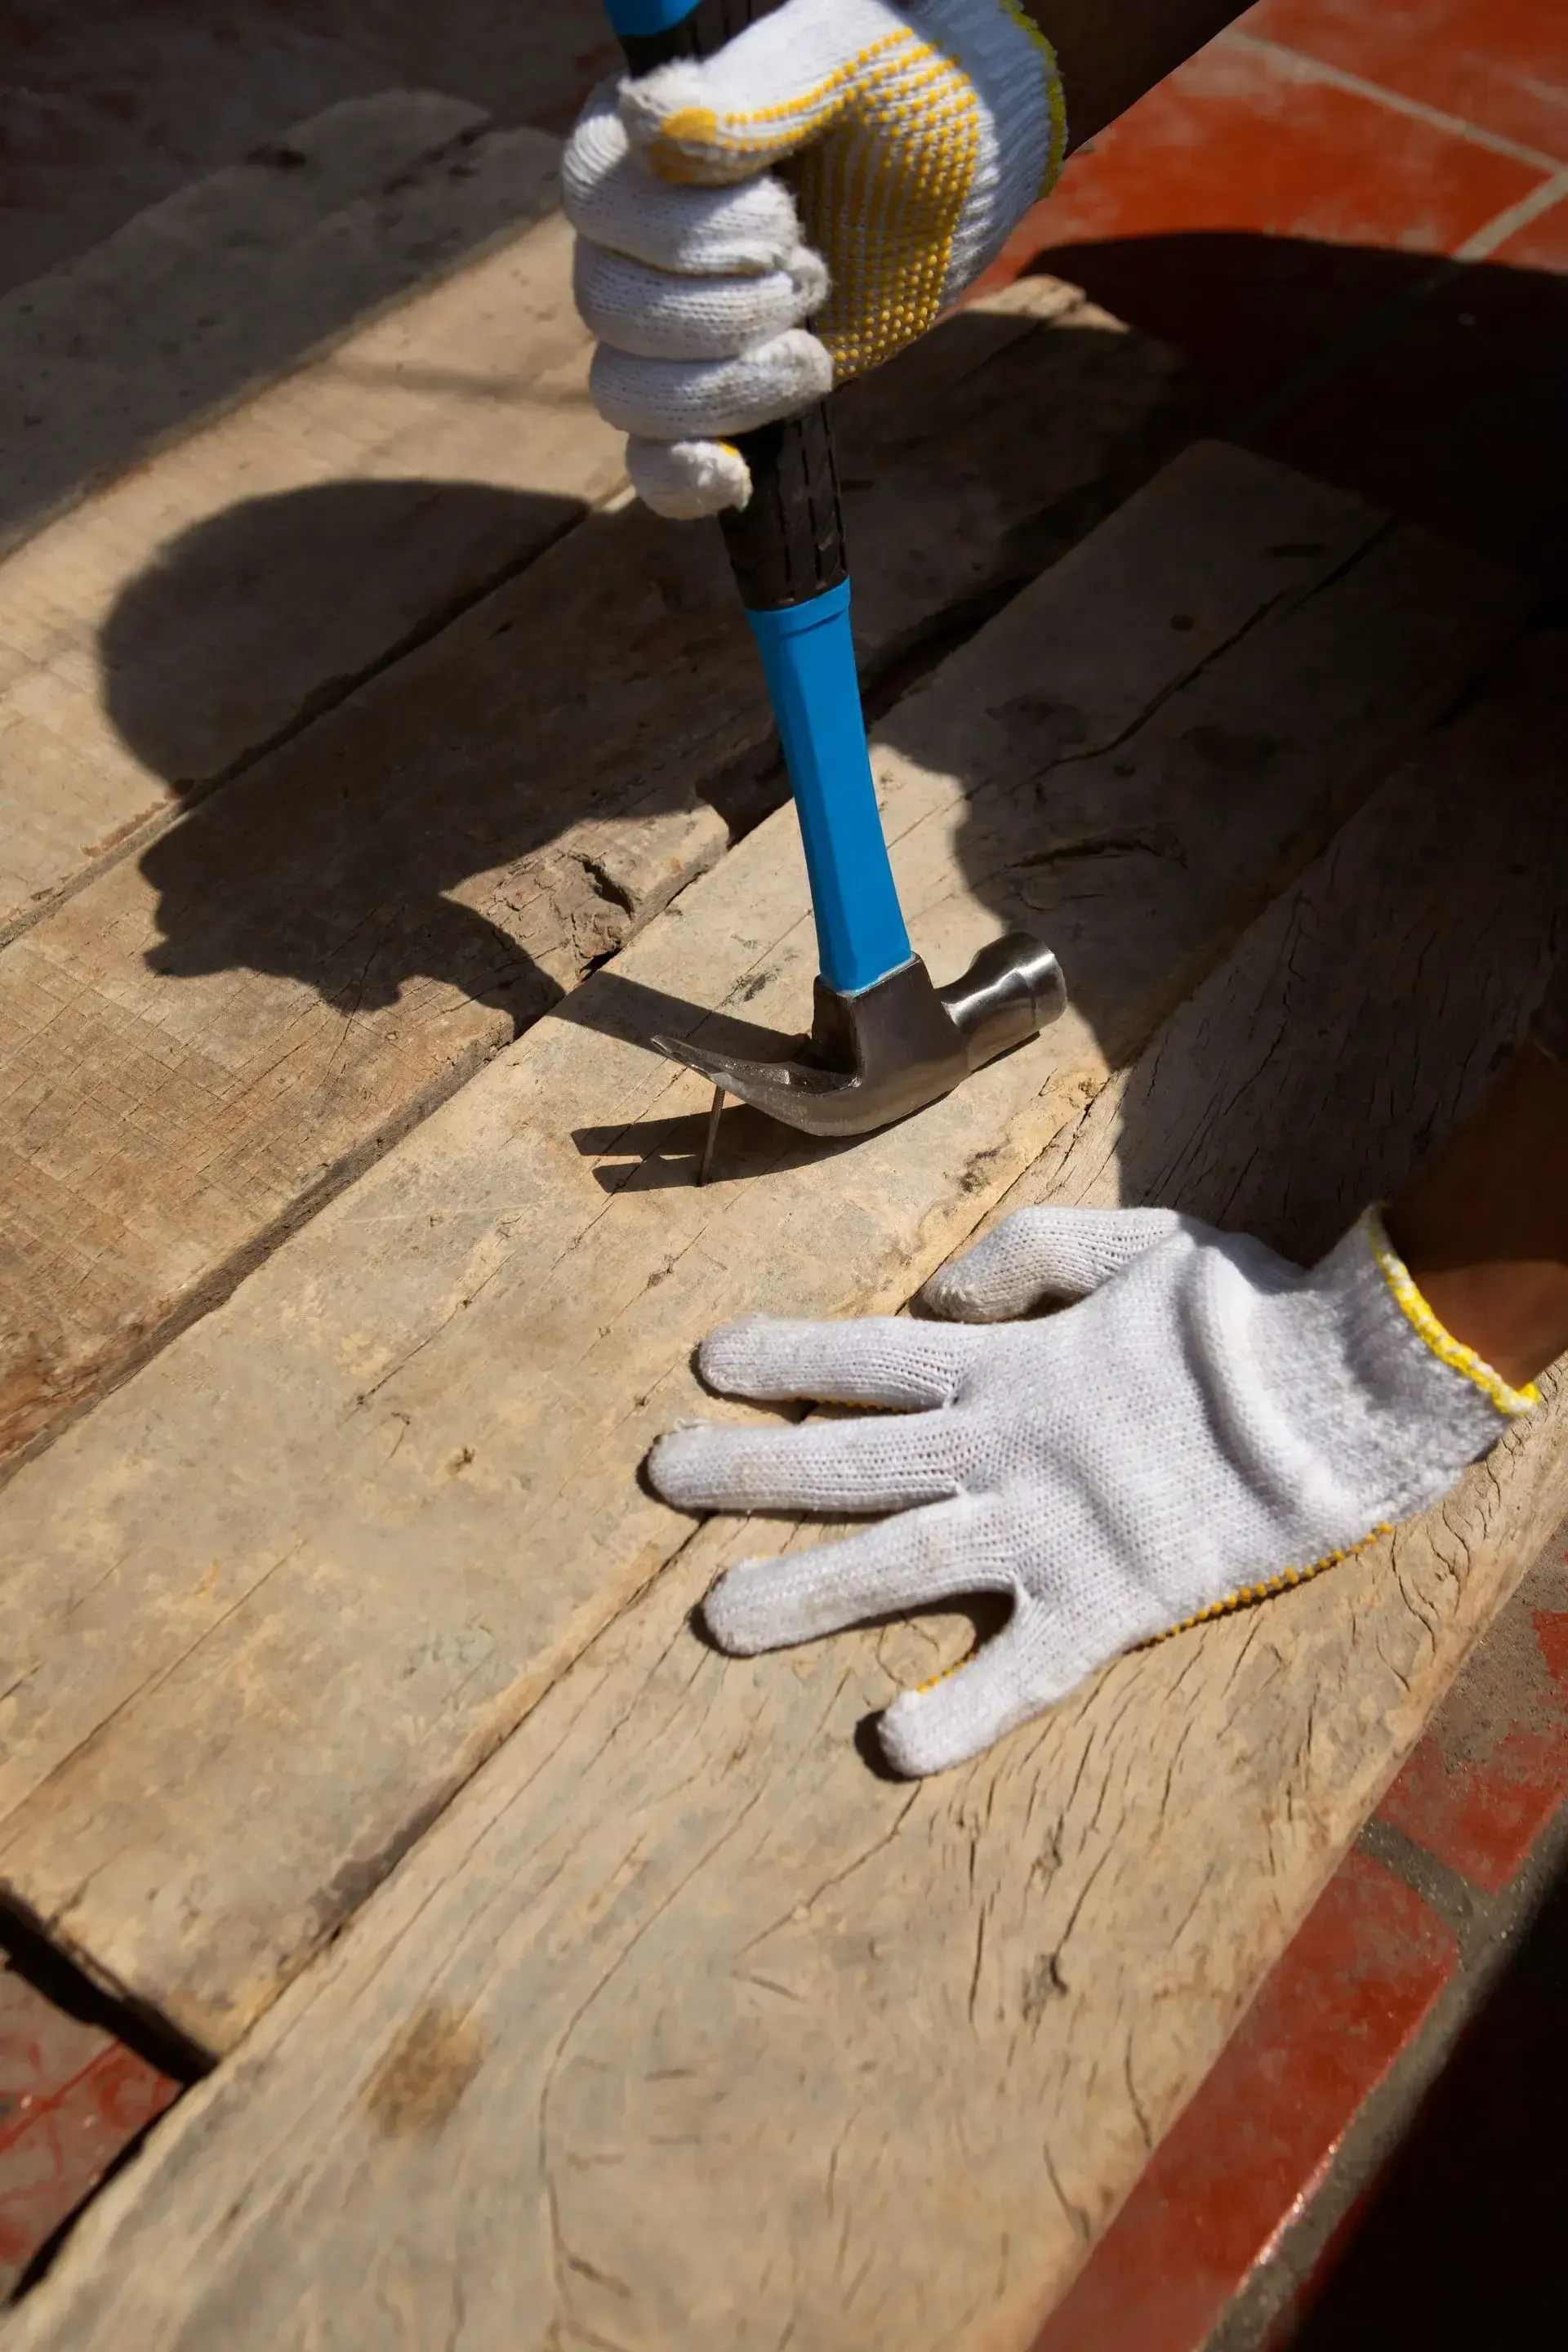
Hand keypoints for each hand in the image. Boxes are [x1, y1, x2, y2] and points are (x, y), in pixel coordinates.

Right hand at [565, 0, 1065, 516]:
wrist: (969, 159)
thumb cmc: (901, 86)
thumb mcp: (841, 61)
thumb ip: (756, 91)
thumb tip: (654, 130)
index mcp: (638, 142)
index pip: (591, 201)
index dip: (675, 234)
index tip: (783, 223)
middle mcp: (631, 238)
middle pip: (607, 308)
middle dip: (723, 311)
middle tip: (813, 274)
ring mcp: (669, 325)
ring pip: (629, 392)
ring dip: (725, 386)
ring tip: (810, 347)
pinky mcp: (718, 395)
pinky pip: (654, 464)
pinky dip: (683, 481)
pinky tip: (731, 475)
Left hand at [648, 1205, 1535, 1774]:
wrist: (1344, 1395)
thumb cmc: (1242, 1310)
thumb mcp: (1129, 1239)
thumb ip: (1021, 1256)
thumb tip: (931, 1295)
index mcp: (1008, 1363)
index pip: (866, 1359)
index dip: (784, 1357)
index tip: (706, 1364)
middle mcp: (1003, 1451)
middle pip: (850, 1461)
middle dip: (747, 1469)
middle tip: (663, 1475)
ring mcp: (1046, 1535)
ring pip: (897, 1567)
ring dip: (801, 1593)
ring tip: (712, 1619)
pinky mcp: (1102, 1608)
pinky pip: (1017, 1674)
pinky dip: (956, 1715)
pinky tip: (886, 1743)